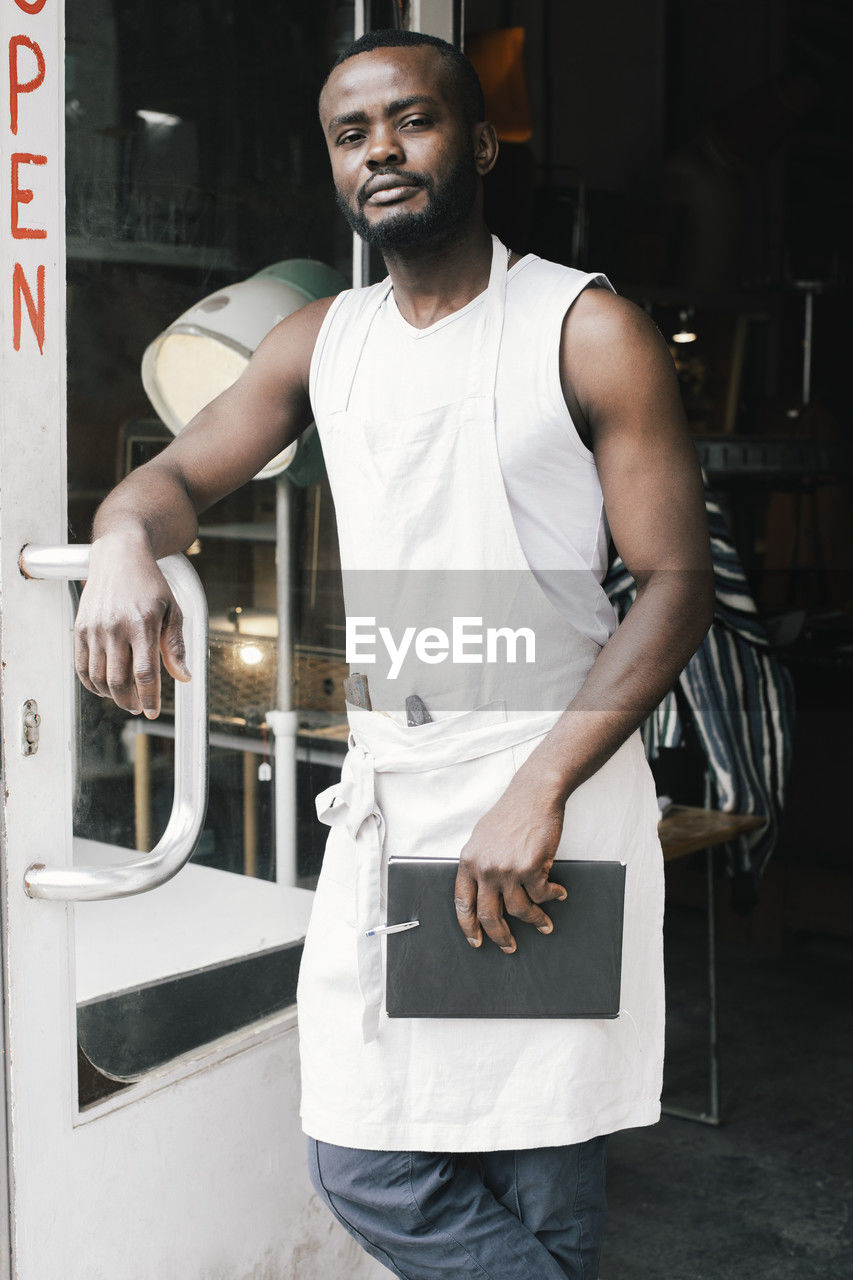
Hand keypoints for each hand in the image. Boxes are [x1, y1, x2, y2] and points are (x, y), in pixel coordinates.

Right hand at [74, 534, 190, 717]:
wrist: (119, 556)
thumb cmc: (150, 584)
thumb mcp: (172, 610)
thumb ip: (176, 646)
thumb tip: (183, 677)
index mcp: (142, 624)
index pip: (145, 673)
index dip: (150, 698)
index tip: (153, 711)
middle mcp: (115, 627)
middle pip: (119, 681)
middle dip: (130, 702)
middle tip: (139, 707)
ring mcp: (94, 628)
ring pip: (98, 678)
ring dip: (112, 695)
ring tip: (125, 697)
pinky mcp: (80, 628)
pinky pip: (82, 667)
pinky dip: (92, 684)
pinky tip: (105, 688)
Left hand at [454, 780, 567, 952]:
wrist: (534, 794)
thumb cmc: (511, 813)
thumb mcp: (482, 837)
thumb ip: (478, 863)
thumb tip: (481, 890)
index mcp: (468, 861)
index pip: (462, 903)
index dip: (468, 926)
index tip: (476, 941)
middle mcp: (484, 868)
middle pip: (489, 915)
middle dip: (500, 936)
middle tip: (509, 946)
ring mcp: (507, 869)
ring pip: (519, 910)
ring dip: (535, 921)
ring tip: (544, 925)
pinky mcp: (531, 867)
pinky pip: (542, 895)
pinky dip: (551, 898)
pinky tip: (558, 895)